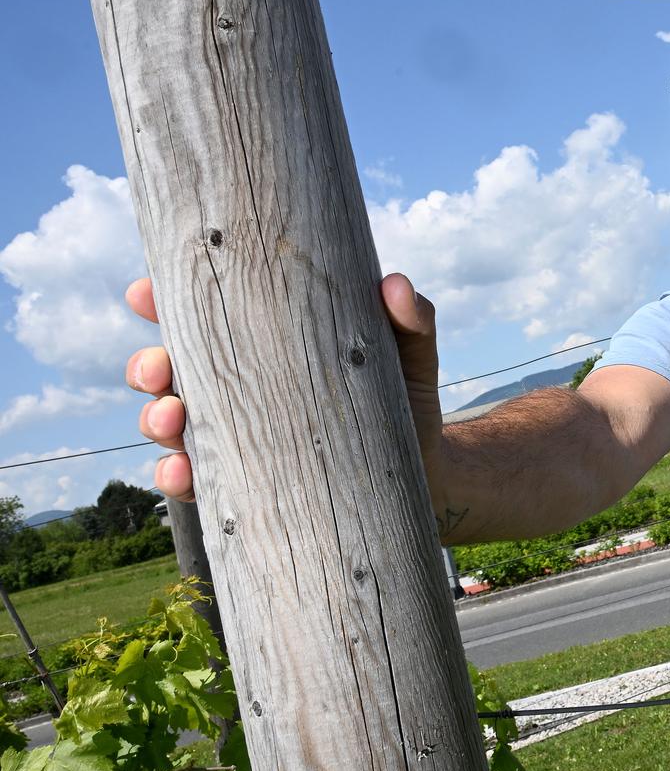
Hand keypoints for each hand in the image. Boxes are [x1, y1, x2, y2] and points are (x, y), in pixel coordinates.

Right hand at [124, 274, 444, 504]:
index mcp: (266, 345)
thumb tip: (394, 285)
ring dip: (156, 420)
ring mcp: (239, 438)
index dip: (163, 301)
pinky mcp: (248, 485)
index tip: (144, 293)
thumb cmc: (406, 402)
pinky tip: (182, 473)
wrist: (425, 474)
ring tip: (172, 417)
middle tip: (158, 368)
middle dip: (149, 366)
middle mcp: (240, 389)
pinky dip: (177, 477)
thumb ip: (411, 321)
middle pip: (170, 372)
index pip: (204, 318)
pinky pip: (197, 483)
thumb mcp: (410, 357)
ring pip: (171, 426)